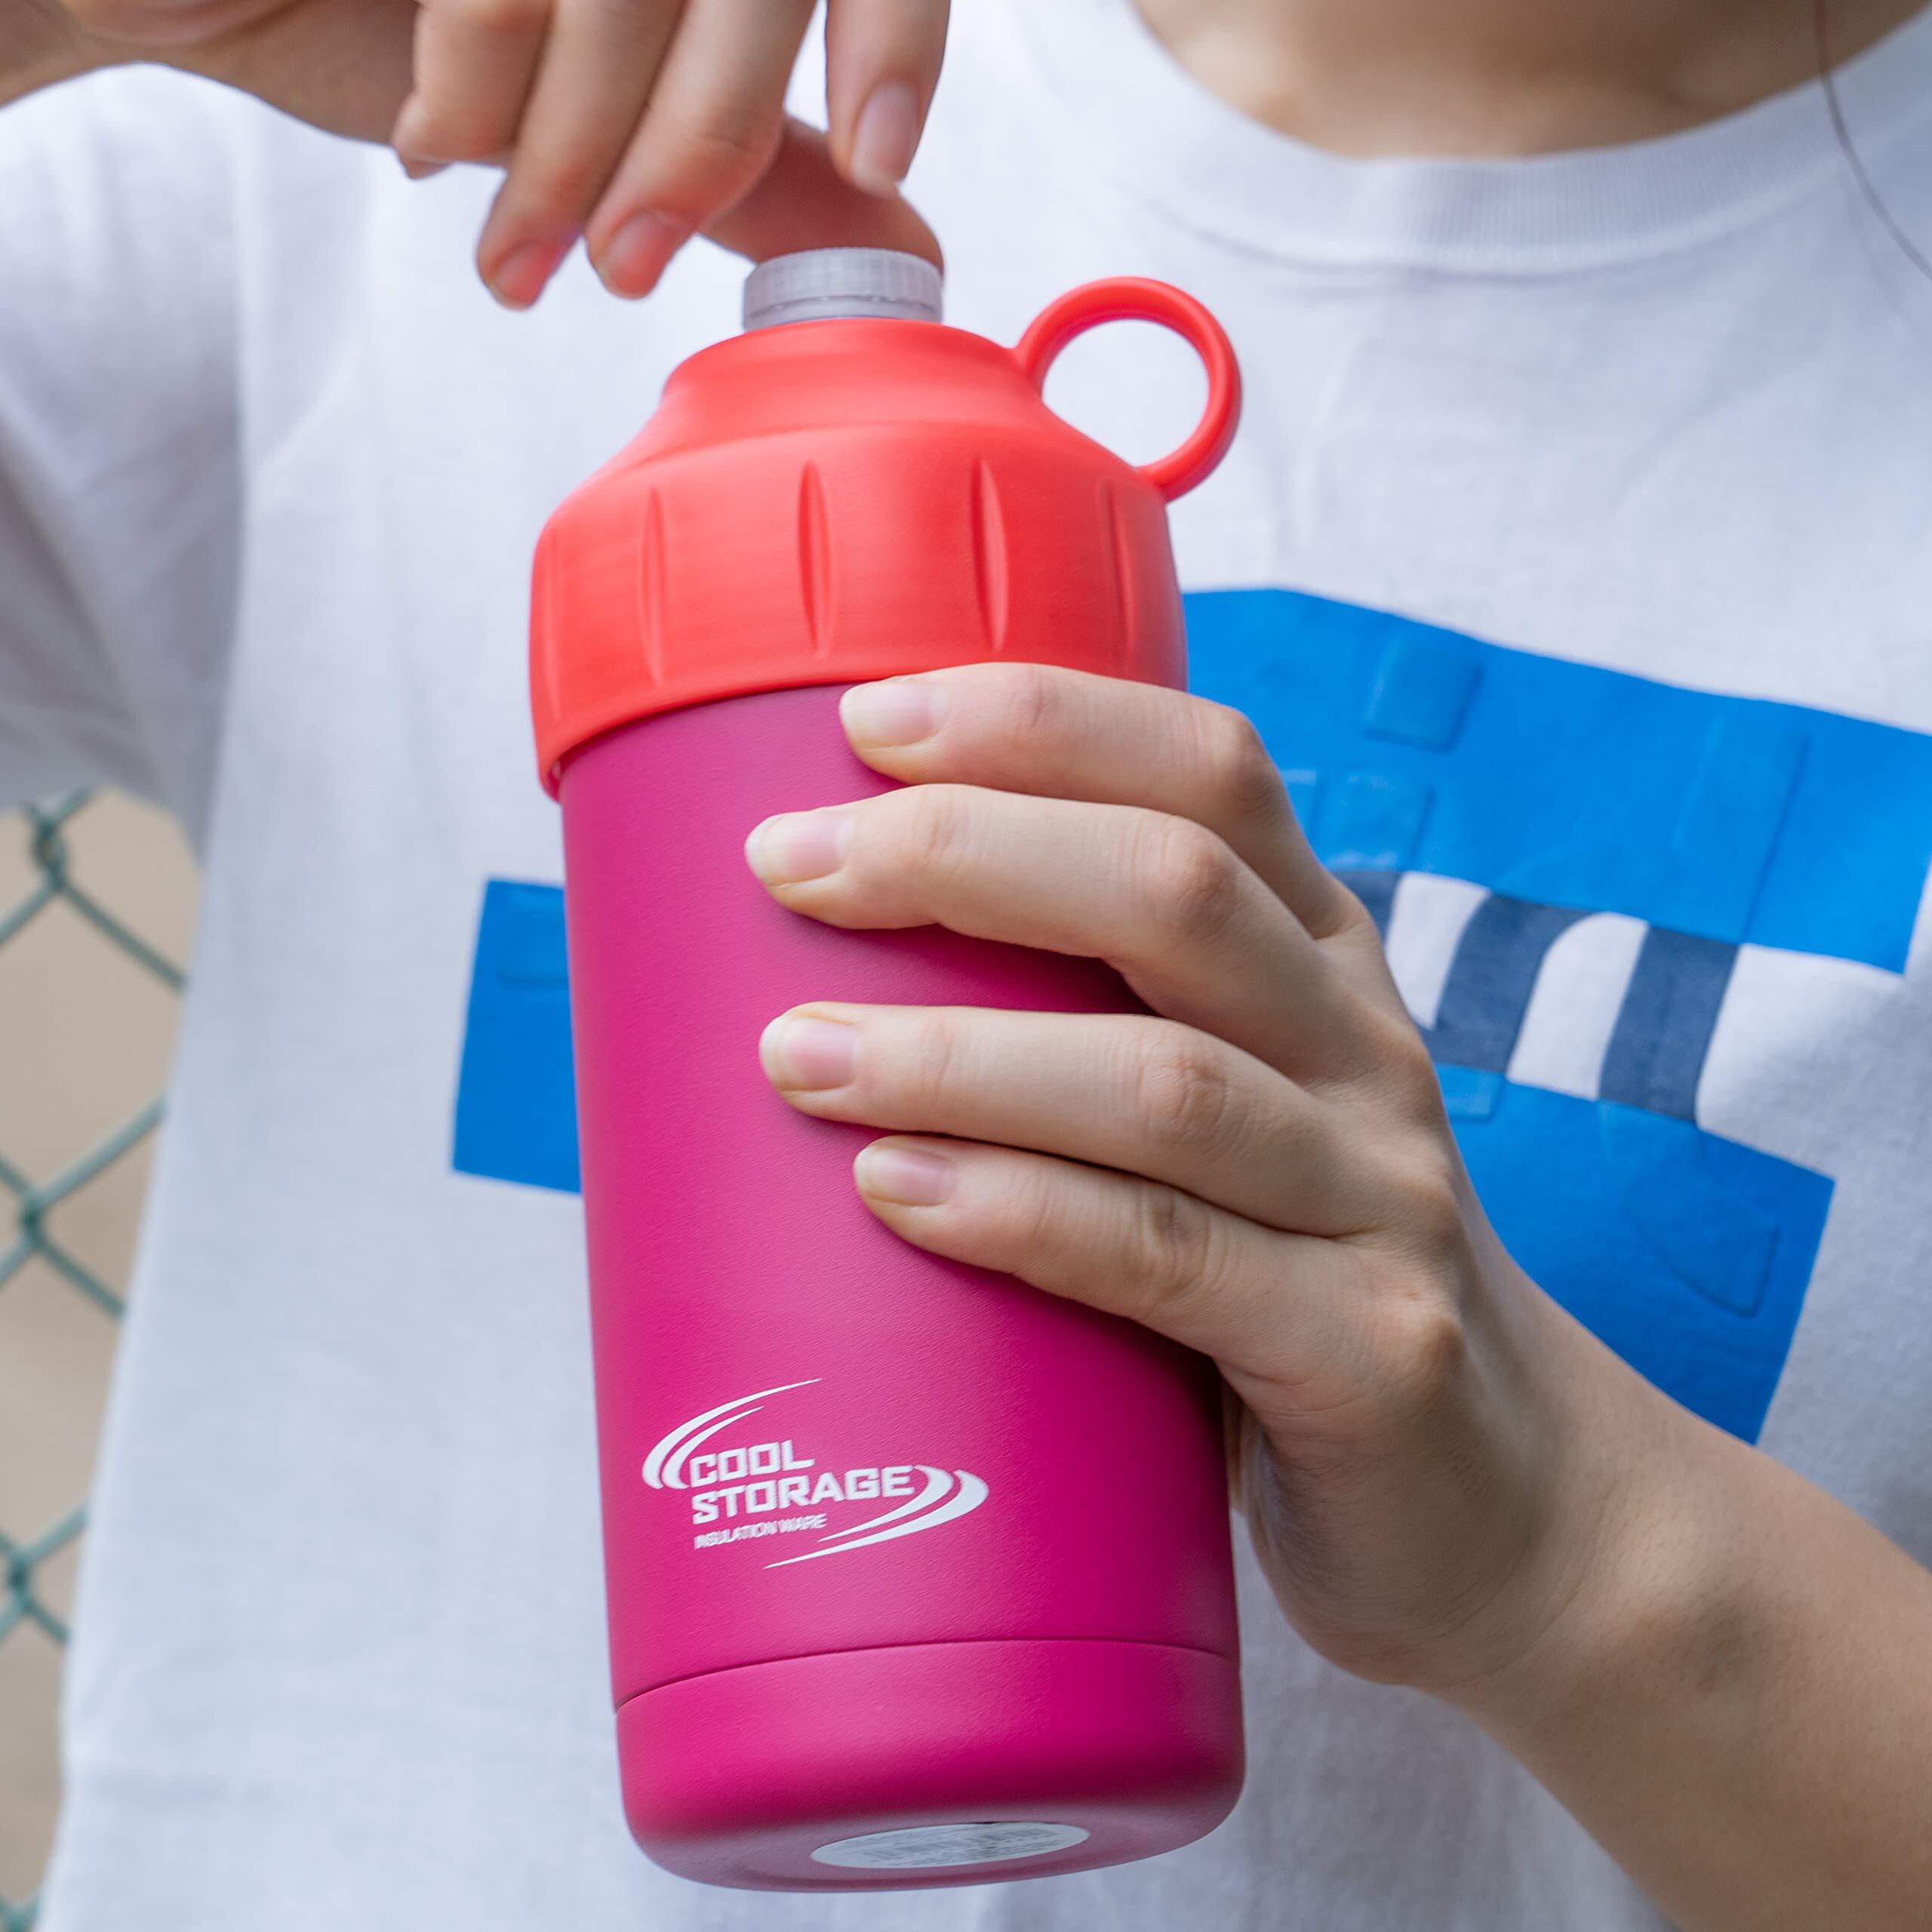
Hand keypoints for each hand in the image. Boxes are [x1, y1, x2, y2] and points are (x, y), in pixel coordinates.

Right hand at [40, 0, 943, 305]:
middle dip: (685, 145)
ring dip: (565, 139)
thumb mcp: (612, 101)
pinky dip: (478, 72)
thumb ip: (755, 159)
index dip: (890, 37)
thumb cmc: (408, 21)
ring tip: (513, 258)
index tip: (876, 158)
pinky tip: (437, 141)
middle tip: (622, 271)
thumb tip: (899, 232)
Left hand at [743, 662, 1661, 1692]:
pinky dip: (1026, 1216)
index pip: (1207, 772)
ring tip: (797, 1056)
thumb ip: (1084, 1030)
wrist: (1495, 1500)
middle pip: (1176, 889)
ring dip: (960, 1055)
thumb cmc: (1285, 1279)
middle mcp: (1360, 1048)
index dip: (1040, 721)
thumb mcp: (1217, 1118)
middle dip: (967, 853)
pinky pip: (1177, 1261)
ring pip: (1165, 1081)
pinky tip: (901, 1196)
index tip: (863, 725)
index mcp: (1316, 960)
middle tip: (786, 870)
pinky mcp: (1372, 1349)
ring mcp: (1380, 1196)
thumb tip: (822, 973)